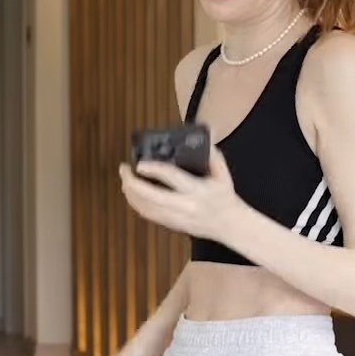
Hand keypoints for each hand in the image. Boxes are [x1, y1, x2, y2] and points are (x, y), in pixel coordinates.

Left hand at [119, 147, 240, 242]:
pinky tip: (132, 194)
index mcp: (198, 190)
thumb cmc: (224, 196)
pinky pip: (149, 216)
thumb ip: (212, 152)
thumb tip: (208, 129)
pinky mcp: (172, 225)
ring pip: (146, 208)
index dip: (154, 170)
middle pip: (152, 197)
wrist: (230, 225)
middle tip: (124, 170)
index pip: (172, 178)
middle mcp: (186, 205)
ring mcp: (177, 218)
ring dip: (131, 194)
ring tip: (125, 180)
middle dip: (133, 183)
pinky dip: (137, 204)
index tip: (140, 164)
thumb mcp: (222, 173)